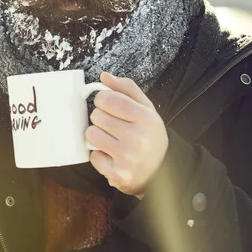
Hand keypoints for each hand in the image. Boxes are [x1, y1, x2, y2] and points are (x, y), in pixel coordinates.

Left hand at [85, 72, 168, 197]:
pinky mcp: (117, 174)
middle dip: (100, 117)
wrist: (160, 171)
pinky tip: (111, 155)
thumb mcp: (146, 108)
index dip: (101, 98)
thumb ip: (126, 88)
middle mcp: (138, 138)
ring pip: (91, 134)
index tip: (105, 103)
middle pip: (97, 116)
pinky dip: (98, 155)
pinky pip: (93, 156)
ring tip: (110, 139)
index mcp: (146, 118)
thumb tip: (104, 76)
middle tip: (111, 124)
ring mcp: (128, 158)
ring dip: (96, 135)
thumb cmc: (149, 134)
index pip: (110, 99)